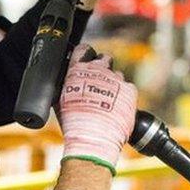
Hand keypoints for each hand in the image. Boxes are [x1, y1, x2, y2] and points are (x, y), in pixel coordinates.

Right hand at [58, 44, 136, 173]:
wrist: (93, 139)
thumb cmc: (74, 124)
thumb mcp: (59, 101)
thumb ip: (64, 85)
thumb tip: (65, 82)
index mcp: (77, 70)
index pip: (83, 50)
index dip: (85, 54)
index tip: (87, 59)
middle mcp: (97, 70)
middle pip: (104, 59)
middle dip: (103, 68)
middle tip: (100, 82)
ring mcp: (115, 78)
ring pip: (117, 75)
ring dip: (113, 84)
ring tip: (108, 102)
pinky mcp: (129, 89)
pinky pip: (128, 87)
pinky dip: (125, 95)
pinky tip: (118, 107)